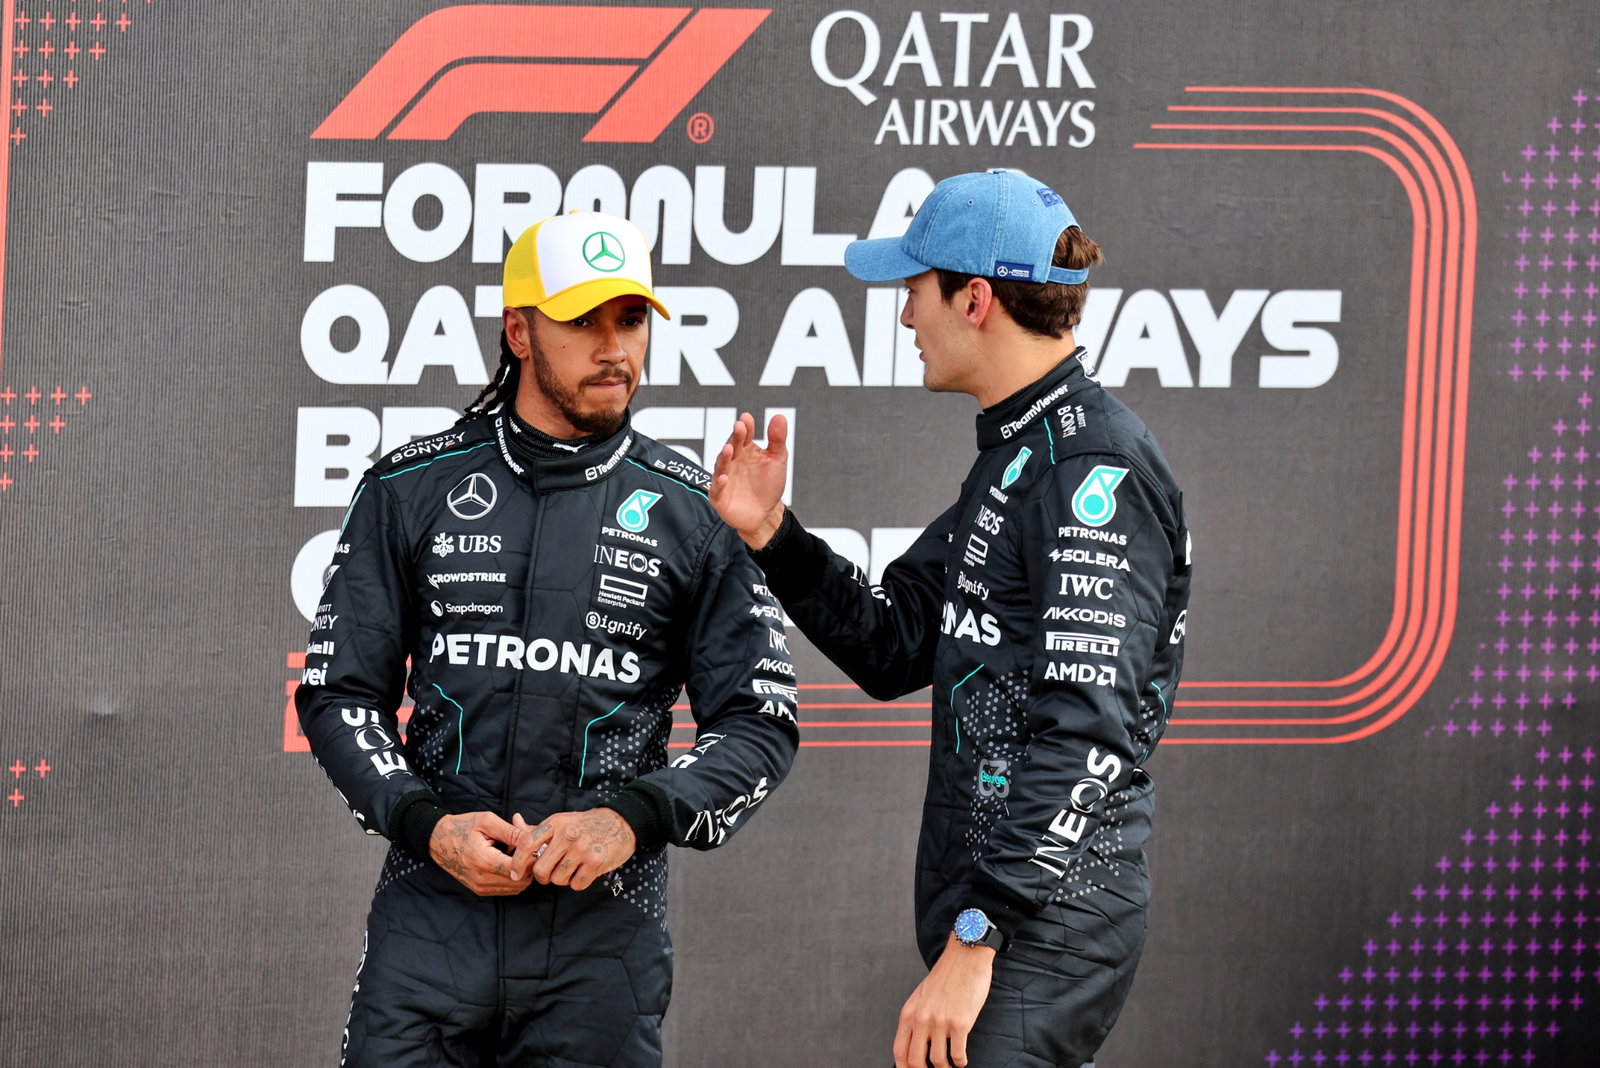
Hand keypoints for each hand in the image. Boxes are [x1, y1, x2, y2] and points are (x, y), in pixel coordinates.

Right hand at [428, 811, 532, 895]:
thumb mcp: (487, 821)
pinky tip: (508, 861)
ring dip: (522, 872)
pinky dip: (513, 877)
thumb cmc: (462, 827)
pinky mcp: (480, 890)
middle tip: (528, 848)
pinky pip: (507, 889)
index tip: (535, 845)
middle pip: (521, 881)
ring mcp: (480, 888)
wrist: (437, 840)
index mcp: (483, 861)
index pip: (520, 869)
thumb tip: (533, 840)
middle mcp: (482, 879)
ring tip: (516, 853)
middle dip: (530, 865)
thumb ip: (512, 832)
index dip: (532, 857)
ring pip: (516, 887)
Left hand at [515, 807, 636, 891]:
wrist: (621, 823)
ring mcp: (582, 848)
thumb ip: (537, 828)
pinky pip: (576, 884)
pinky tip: (583, 871)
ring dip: (562, 879)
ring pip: (557, 879)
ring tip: (571, 868)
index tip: (516, 874)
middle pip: (540, 869)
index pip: (527, 844)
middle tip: (551, 872)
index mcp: (555, 823)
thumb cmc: (586, 825)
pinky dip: (577, 883)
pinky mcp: (596, 861)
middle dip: (543, 877)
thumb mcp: (561, 821)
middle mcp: (568, 835)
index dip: (517, 862)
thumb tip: (515, 821)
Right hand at [710, 412, 788, 548]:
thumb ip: (777, 439)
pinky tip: (725, 478)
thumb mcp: (777, 459)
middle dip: (735, 437)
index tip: (747, 419)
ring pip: (721, 465)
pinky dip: (720, 483)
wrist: (766, 513)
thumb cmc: (769, 484)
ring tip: (729, 448)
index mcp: (745, 450)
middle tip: (739, 427)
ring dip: (724, 457)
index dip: (746, 427)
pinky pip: (717, 489)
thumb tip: (779, 416)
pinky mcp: (720, 496)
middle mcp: (732, 462)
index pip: (744, 435)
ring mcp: (725, 478)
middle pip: (732, 447)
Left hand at [892, 933, 994, 1067]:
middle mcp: (921, 1019)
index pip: (899, 1051)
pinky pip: (958, 1055)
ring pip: (938, 1061)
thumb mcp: (920, 997)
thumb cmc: (945, 978)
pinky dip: (960, 1062)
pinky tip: (962, 1060)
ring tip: (950, 1067)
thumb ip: (915, 1019)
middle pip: (915, 1061)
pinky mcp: (960, 1023)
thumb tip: (914, 1045)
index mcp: (909, 1013)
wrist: (964, 958)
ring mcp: (940, 1022)